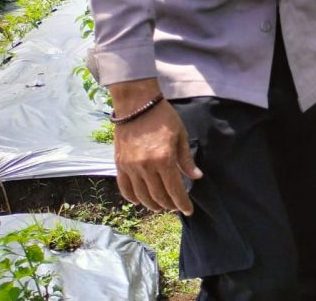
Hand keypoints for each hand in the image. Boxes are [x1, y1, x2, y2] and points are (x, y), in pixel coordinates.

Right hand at [109, 79, 202, 214]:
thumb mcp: (180, 135)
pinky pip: (124, 187)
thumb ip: (186, 159)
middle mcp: (146, 167)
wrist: (136, 104)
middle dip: (169, 205)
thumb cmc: (163, 117)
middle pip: (158, 196)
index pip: (174, 189)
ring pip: (141, 195)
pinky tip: (140, 201)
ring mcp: (130, 167)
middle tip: (176, 208)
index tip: (188, 211)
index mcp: (164, 160)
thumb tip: (196, 177)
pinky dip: (132, 198)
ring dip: (152, 205)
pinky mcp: (119, 164)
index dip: (182, 203)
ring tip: (161, 206)